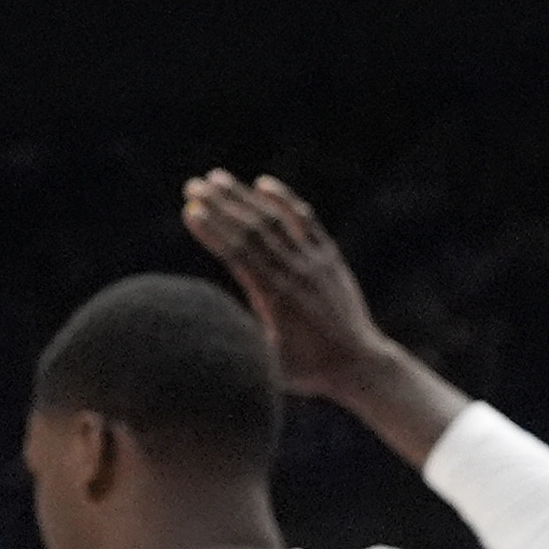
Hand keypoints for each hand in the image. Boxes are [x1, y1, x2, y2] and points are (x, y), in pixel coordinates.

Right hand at [179, 172, 391, 399]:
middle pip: (251, 229)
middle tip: (191, 186)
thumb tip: (205, 331)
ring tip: (216, 178)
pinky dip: (284, 200)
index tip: (190, 210)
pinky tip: (263, 184)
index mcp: (275, 298)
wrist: (358, 363)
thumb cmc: (307, 370)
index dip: (213, 230)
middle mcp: (294, 272)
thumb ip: (240, 344)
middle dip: (219, 205)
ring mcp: (313, 261)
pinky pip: (306, 221)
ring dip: (243, 196)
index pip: (238, 254)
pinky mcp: (328, 257)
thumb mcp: (267, 365)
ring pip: (275, 220)